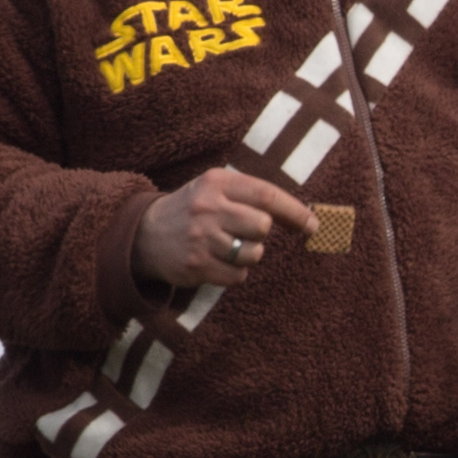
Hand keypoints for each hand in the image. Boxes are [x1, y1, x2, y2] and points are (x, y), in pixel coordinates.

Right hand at [136, 167, 317, 288]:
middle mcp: (208, 207)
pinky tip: (216, 261)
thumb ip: (253, 195)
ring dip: (248, 255)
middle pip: (263, 226)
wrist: (145, 234)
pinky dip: (234, 272)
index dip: (295, 212)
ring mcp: (201, 237)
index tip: (313, 225)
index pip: (267, 195)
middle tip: (241, 231)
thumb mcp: (216, 188)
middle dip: (260, 234)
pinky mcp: (197, 265)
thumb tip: (305, 217)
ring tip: (226, 246)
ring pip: (253, 254)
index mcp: (216, 182)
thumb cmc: (194, 209)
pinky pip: (238, 276)